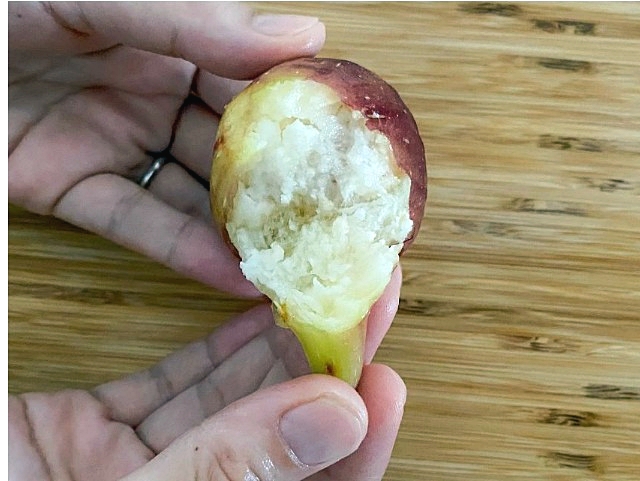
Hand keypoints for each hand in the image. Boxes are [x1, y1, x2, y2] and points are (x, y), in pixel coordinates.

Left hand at [8, 2, 324, 294]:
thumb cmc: (6, 6)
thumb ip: (195, 17)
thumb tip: (306, 34)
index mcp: (173, 32)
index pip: (253, 81)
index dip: (301, 119)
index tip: (350, 159)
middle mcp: (153, 87)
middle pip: (230, 148)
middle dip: (278, 191)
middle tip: (332, 232)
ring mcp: (115, 138)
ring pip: (192, 195)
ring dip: (239, 234)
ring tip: (293, 270)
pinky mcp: (72, 186)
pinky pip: (137, 222)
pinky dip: (183, 253)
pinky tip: (233, 278)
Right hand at [9, 270, 405, 480]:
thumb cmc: (3, 480)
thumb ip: (219, 473)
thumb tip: (339, 419)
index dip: (358, 446)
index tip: (388, 379)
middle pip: (277, 437)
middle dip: (330, 365)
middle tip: (370, 297)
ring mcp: (139, 471)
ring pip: (232, 403)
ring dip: (280, 344)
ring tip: (323, 287)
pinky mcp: (96, 436)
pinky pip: (175, 387)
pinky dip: (218, 347)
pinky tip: (256, 307)